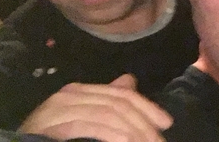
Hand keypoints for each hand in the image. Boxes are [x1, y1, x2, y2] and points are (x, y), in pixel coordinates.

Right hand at [19, 74, 172, 141]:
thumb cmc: (53, 138)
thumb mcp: (83, 118)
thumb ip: (106, 101)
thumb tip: (130, 81)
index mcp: (78, 91)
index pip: (121, 94)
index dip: (147, 108)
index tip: (166, 123)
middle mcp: (69, 95)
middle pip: (118, 103)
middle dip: (144, 124)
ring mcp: (58, 110)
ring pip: (108, 115)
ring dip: (133, 132)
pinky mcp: (52, 126)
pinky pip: (90, 126)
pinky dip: (113, 135)